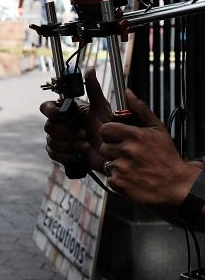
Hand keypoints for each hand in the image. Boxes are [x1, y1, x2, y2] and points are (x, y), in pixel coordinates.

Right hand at [40, 68, 111, 173]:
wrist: (111, 151)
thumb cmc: (107, 128)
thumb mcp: (101, 107)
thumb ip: (93, 89)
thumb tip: (90, 70)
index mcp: (66, 112)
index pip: (46, 108)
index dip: (52, 111)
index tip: (63, 115)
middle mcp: (60, 124)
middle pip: (48, 126)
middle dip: (66, 132)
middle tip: (83, 133)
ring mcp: (58, 139)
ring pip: (51, 141)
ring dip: (69, 144)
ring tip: (84, 144)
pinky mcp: (59, 153)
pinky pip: (53, 153)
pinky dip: (66, 155)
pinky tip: (78, 154)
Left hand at [99, 89, 198, 207]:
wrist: (177, 186)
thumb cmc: (168, 158)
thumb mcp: (158, 130)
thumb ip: (141, 110)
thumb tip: (128, 93)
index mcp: (134, 135)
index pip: (105, 129)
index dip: (111, 134)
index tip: (118, 138)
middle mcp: (126, 150)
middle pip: (103, 146)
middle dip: (113, 150)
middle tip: (128, 154)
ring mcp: (121, 167)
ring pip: (106, 162)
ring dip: (116, 164)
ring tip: (132, 166)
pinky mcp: (118, 183)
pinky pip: (109, 177)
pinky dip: (118, 178)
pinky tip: (132, 177)